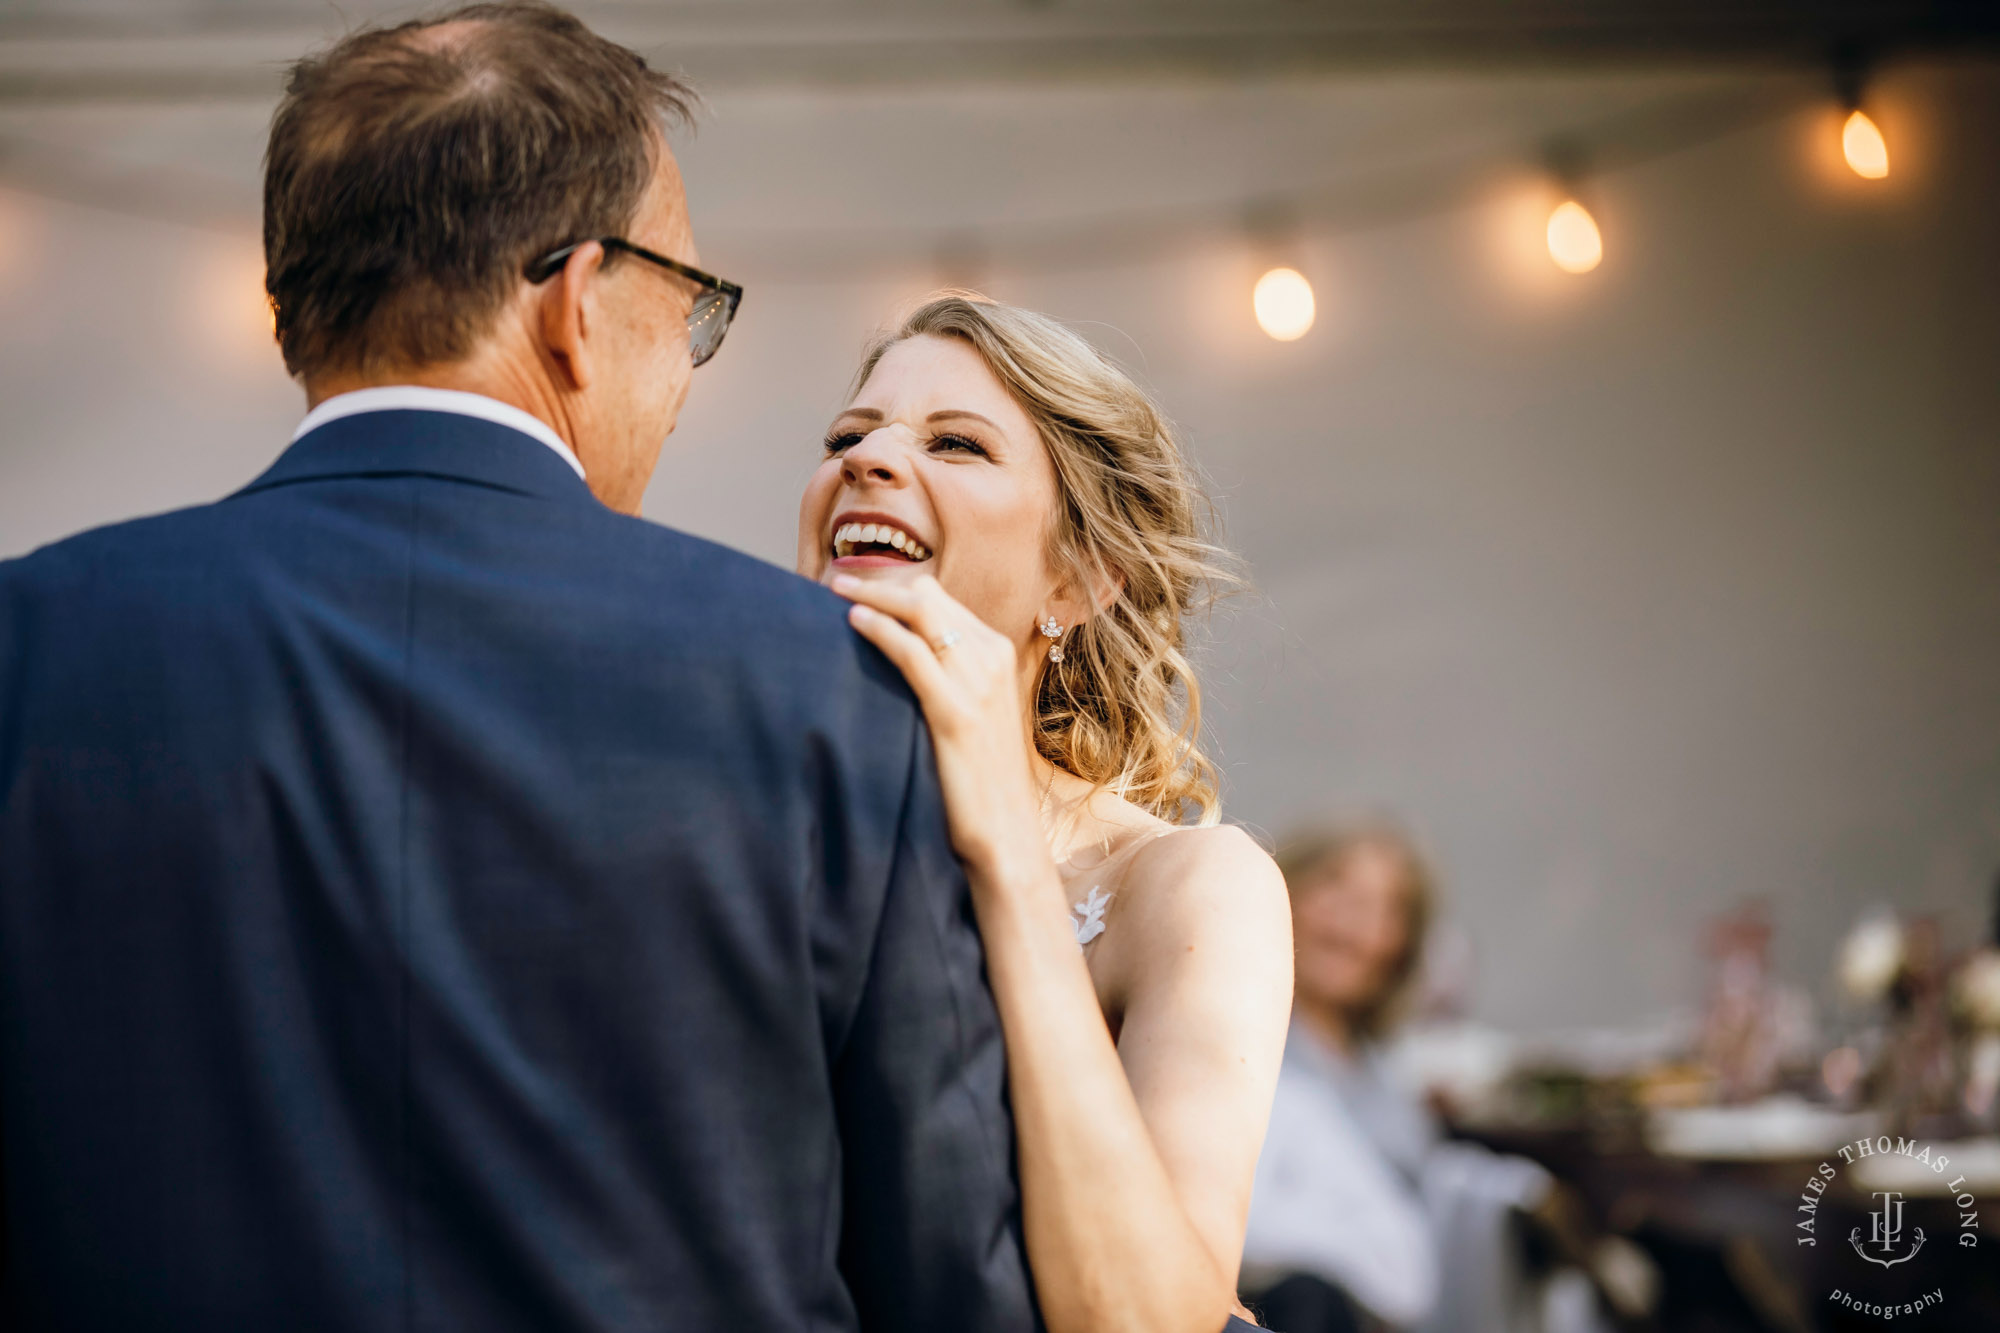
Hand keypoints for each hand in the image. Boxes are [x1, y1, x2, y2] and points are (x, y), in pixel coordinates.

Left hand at [832, 573, 1049, 882]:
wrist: (1007, 833)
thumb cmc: (981, 780)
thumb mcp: (974, 715)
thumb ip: (949, 680)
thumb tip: (903, 659)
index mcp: (997, 653)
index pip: (939, 601)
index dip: (894, 587)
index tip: (854, 584)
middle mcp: (992, 658)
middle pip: (927, 597)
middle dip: (877, 582)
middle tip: (833, 578)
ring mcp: (978, 682)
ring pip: (919, 613)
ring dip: (871, 595)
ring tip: (832, 589)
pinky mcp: (957, 712)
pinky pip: (912, 654)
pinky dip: (880, 630)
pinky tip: (852, 620)